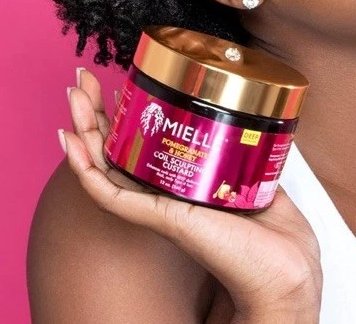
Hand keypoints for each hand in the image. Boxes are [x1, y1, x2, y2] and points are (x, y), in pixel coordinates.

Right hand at [61, 67, 321, 319]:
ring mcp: (157, 207)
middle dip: (95, 114)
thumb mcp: (256, 183)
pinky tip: (72, 143)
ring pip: (105, 167)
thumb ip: (243, 162)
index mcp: (182, 188)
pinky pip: (112, 195)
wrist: (284, 274)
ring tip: (71, 97)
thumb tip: (247, 133)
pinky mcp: (161, 218)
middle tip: (80, 82)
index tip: (115, 88)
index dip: (123, 120)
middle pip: (115, 151)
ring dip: (84, 130)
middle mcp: (163, 196)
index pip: (140, 151)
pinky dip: (86, 169)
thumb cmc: (274, 241)